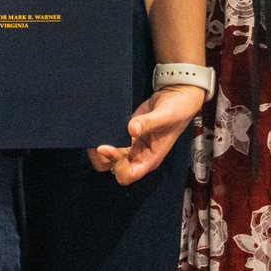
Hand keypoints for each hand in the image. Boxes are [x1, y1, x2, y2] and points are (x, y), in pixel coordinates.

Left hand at [89, 85, 204, 184]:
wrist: (177, 96)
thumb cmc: (178, 110)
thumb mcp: (166, 116)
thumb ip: (149, 123)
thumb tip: (131, 129)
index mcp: (150, 159)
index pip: (128, 173)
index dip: (116, 165)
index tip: (105, 147)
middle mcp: (139, 156)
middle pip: (114, 168)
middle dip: (102, 158)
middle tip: (94, 142)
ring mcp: (132, 146)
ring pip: (110, 156)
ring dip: (100, 149)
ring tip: (92, 134)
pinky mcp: (127, 134)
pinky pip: (112, 141)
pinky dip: (104, 136)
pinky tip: (98, 127)